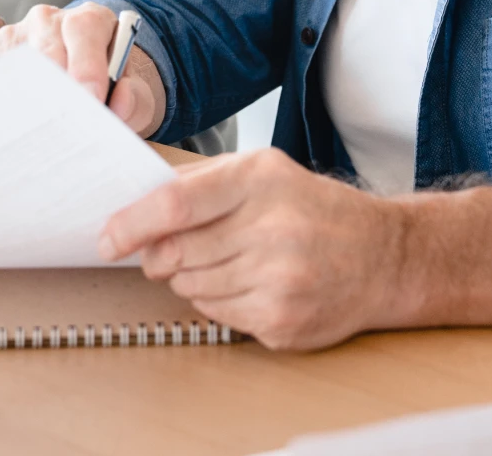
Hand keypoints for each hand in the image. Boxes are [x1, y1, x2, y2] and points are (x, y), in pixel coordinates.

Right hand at [0, 2, 164, 136]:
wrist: (84, 79)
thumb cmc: (107, 85)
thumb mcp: (134, 91)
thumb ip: (134, 97)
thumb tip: (117, 103)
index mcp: (89, 20)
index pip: (85, 29)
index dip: (86, 64)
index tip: (91, 97)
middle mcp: (49, 21)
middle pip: (45, 46)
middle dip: (56, 87)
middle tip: (63, 124)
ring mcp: (16, 36)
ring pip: (13, 63)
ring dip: (23, 99)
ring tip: (36, 133)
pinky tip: (9, 126)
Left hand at [100, 148, 411, 350]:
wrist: (382, 256)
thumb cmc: (312, 207)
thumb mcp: (262, 170)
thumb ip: (200, 181)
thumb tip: (135, 201)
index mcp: (260, 180)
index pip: (175, 205)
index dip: (132, 224)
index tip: (108, 237)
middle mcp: (272, 228)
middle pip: (176, 252)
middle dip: (158, 254)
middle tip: (166, 250)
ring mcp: (279, 280)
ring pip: (190, 286)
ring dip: (189, 277)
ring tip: (225, 260)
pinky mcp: (282, 321)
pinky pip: (215, 314)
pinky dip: (216, 300)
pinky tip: (246, 282)